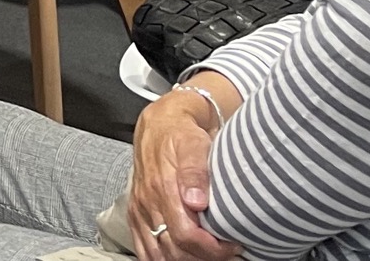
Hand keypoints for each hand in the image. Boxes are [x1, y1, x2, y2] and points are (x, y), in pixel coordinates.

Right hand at [130, 82, 242, 260]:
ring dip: (183, 260)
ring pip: (158, 253)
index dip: (213, 249)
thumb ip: (195, 172)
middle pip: (173, 250)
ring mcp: (140, 209)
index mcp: (162, 187)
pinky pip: (142, 247)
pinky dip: (158, 258)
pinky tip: (176, 258)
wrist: (159, 123)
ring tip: (206, 254)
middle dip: (203, 258)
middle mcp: (148, 201)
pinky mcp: (136, 212)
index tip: (233, 245)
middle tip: (226, 253)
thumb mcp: (193, 144)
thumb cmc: (180, 134)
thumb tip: (197, 201)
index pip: (186, 235)